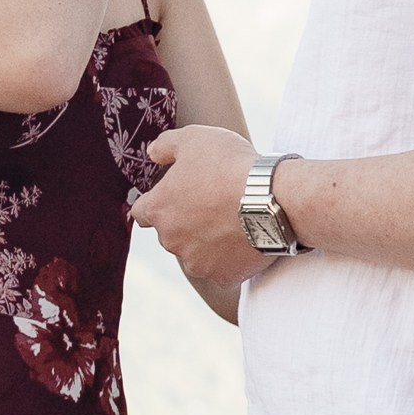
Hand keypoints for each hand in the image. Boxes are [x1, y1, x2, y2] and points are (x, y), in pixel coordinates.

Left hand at [132, 123, 275, 288]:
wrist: (271, 199)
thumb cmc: (230, 165)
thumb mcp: (193, 138)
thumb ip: (165, 146)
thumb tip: (152, 153)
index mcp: (158, 210)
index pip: (142, 213)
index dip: (156, 203)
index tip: (174, 196)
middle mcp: (171, 240)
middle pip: (170, 233)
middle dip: (185, 221)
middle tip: (211, 203)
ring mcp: (196, 261)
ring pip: (194, 253)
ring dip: (206, 242)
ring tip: (231, 221)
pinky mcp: (223, 276)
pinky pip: (222, 269)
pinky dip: (230, 258)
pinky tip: (244, 240)